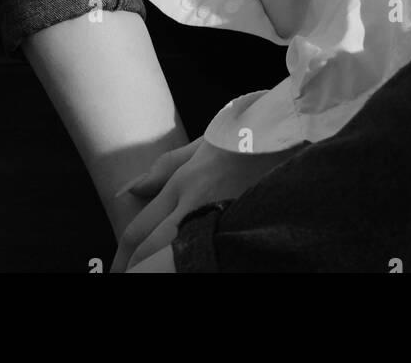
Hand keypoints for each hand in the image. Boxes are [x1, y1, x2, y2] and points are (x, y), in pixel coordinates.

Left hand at [109, 134, 301, 272]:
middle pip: (151, 252)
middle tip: (125, 278)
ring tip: (151, 274)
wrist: (294, 130)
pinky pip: (210, 256)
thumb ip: (164, 168)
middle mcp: (197, 205)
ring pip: (176, 259)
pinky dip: (194, 264)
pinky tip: (192, 266)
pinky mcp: (243, 227)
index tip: (115, 271)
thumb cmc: (248, 134)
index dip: (123, 257)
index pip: (139, 232)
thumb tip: (126, 190)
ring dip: (159, 268)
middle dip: (134, 269)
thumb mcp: (204, 144)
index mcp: (184, 183)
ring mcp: (221, 219)